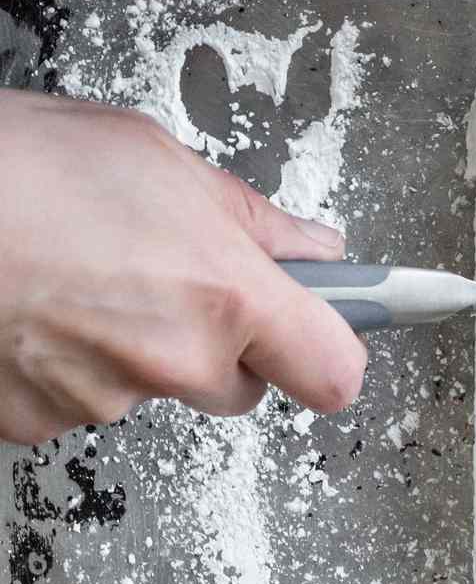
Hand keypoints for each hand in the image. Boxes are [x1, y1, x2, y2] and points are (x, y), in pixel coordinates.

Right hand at [0, 90, 366, 445]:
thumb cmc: (18, 164)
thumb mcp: (160, 161)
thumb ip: (254, 220)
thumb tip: (318, 249)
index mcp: (226, 297)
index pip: (335, 374)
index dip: (331, 356)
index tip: (323, 335)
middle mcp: (173, 361)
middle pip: (239, 387)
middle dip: (219, 347)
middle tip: (166, 281)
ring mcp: (101, 399)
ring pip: (153, 391)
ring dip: (133, 350)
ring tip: (79, 277)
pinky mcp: (35, 423)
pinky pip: (79, 402)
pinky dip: (66, 367)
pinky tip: (37, 308)